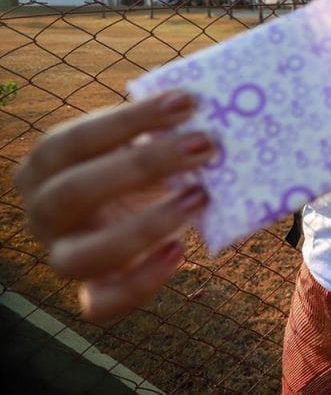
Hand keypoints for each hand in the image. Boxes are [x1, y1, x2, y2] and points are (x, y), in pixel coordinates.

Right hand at [15, 90, 213, 321]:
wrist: (130, 211)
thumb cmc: (138, 163)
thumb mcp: (139, 138)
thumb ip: (159, 124)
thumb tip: (213, 98)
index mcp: (48, 162)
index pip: (77, 139)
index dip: (131, 121)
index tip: (187, 102)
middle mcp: (43, 211)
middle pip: (74, 192)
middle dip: (144, 166)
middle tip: (206, 146)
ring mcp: (63, 255)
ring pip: (80, 257)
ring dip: (145, 226)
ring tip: (200, 198)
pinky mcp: (92, 293)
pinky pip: (103, 305)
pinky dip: (142, 282)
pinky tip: (180, 251)